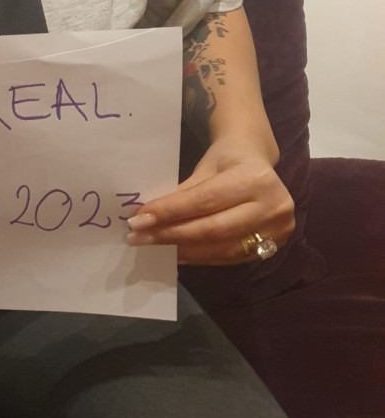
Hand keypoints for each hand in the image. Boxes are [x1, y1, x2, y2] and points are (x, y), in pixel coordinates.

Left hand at [126, 137, 294, 264]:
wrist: (258, 160)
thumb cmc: (228, 160)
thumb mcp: (205, 169)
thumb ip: (183, 195)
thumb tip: (148, 218)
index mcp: (254, 178)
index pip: (204, 201)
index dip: (170, 212)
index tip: (139, 220)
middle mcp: (272, 205)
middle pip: (213, 229)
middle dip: (172, 235)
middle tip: (139, 237)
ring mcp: (278, 229)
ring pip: (222, 248)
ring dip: (185, 251)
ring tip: (155, 247)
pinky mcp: (277, 246)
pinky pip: (232, 257)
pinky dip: (202, 257)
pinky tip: (179, 254)